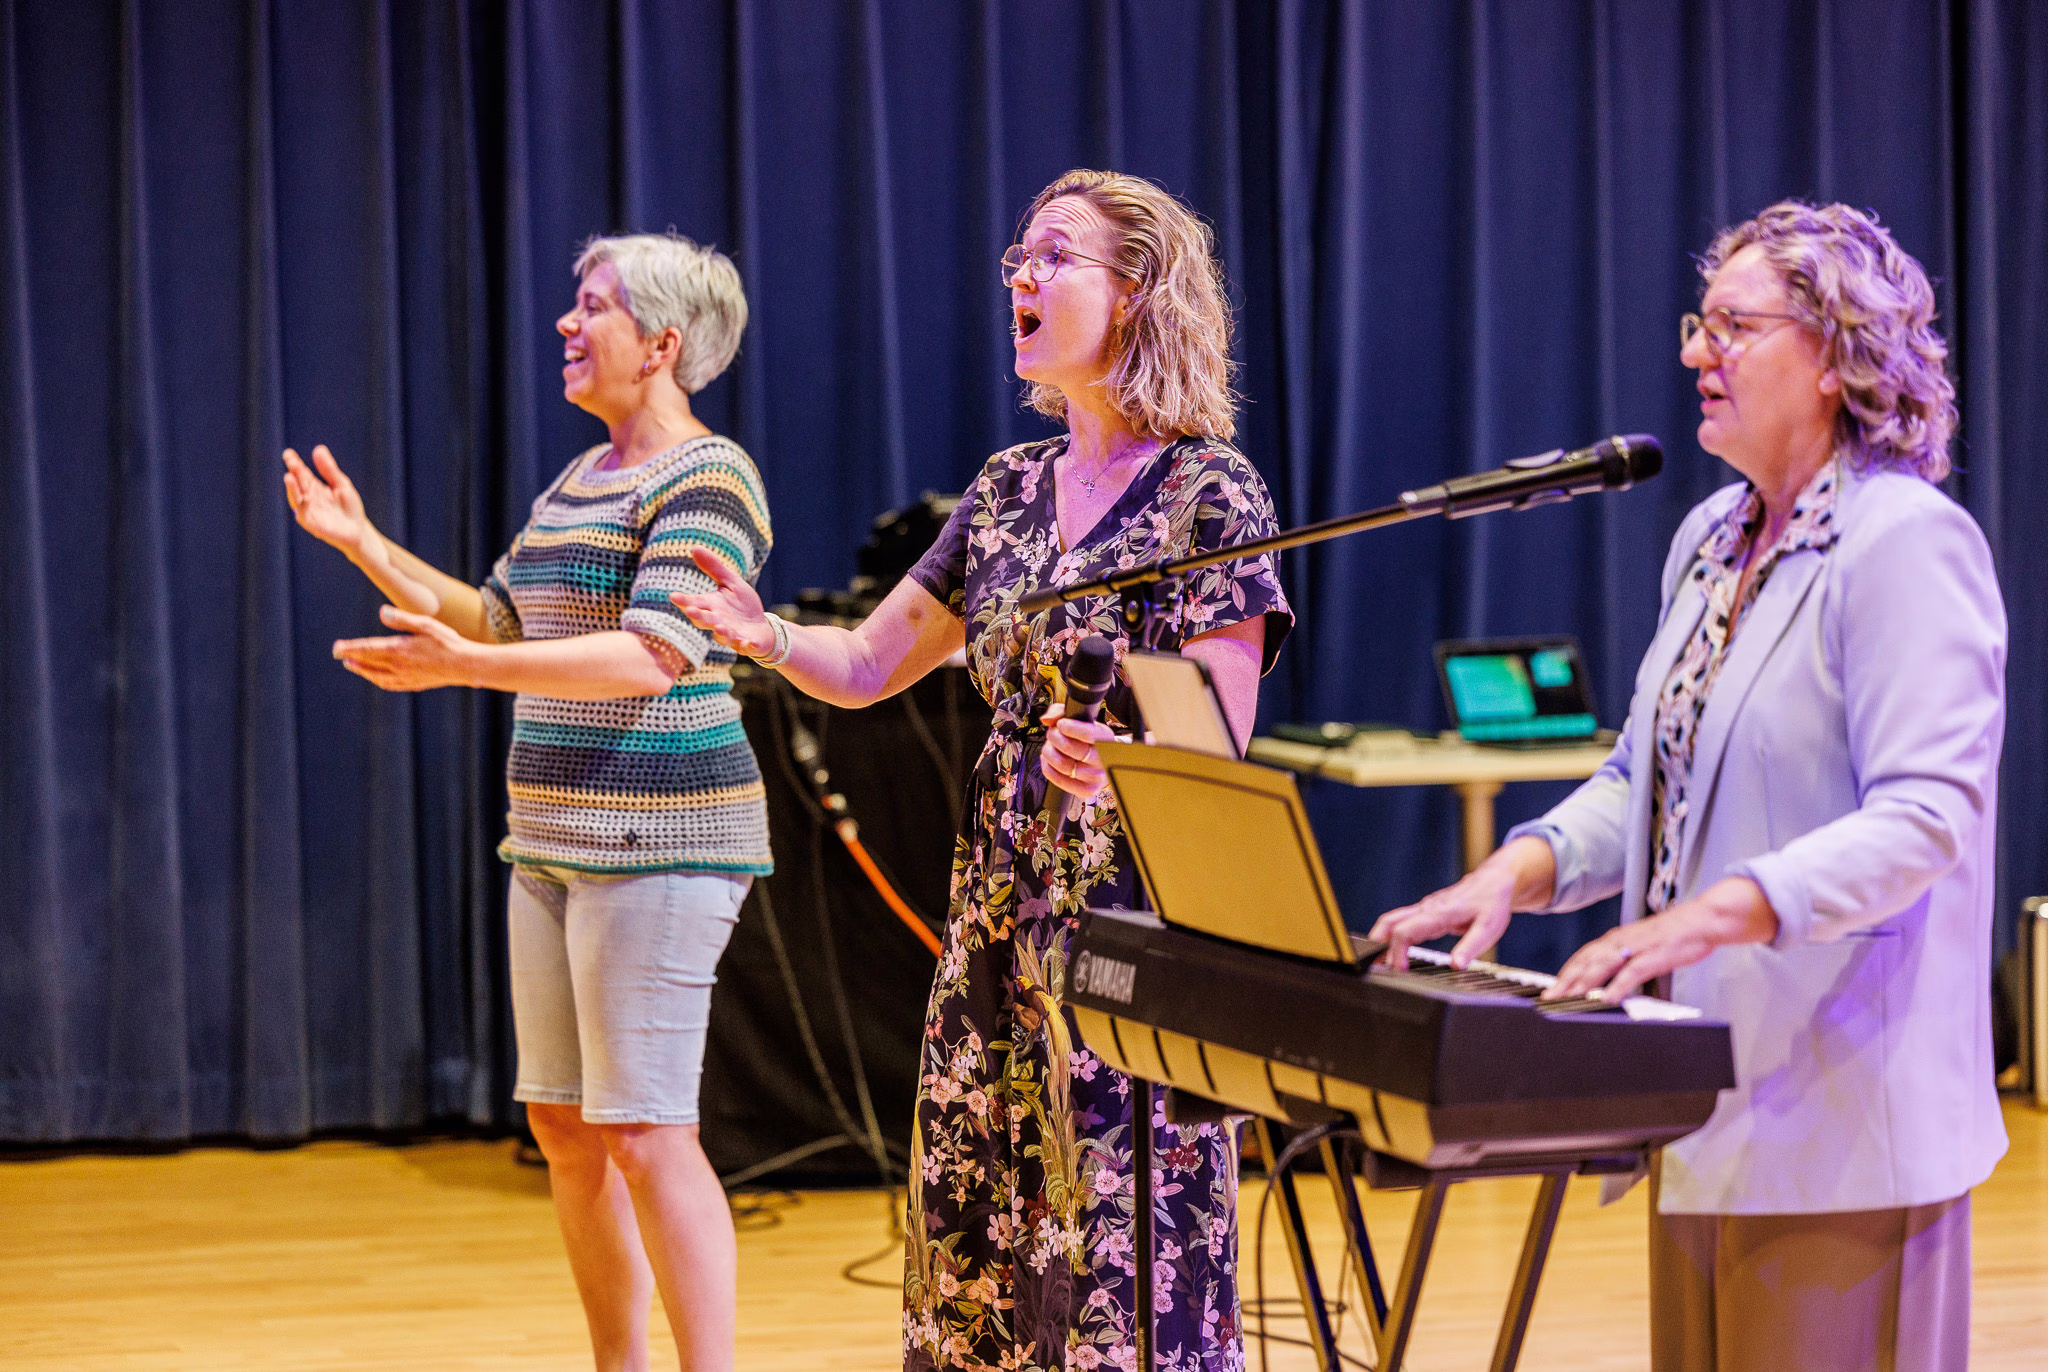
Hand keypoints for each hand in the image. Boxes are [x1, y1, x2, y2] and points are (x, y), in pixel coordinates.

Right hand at [283, 445, 377, 562]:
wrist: (358, 531)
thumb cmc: (349, 508)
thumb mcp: (341, 484)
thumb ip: (329, 469)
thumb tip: (318, 449)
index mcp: (314, 488)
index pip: (302, 473)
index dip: (295, 463)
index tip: (288, 453)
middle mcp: (308, 498)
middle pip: (298, 483)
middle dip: (293, 472)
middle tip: (289, 459)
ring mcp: (309, 511)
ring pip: (296, 499)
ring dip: (292, 489)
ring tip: (289, 477)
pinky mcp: (312, 524)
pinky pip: (304, 515)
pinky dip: (303, 507)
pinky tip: (305, 497)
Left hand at [332, 605, 478, 691]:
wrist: (466, 665)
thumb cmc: (448, 641)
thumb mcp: (426, 624)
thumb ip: (403, 619)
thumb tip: (382, 612)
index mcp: (400, 650)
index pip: (368, 649)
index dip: (350, 648)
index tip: (336, 648)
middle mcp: (399, 666)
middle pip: (368, 662)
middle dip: (351, 657)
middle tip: (337, 653)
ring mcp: (406, 677)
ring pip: (376, 675)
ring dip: (362, 670)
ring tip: (351, 665)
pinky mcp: (414, 684)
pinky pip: (390, 684)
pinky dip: (378, 680)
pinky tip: (375, 678)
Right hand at [670, 548, 774, 657]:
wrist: (762, 628)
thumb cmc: (743, 606)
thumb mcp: (731, 583)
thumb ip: (714, 569)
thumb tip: (695, 548)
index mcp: (712, 607)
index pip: (695, 603)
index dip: (684, 601)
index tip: (674, 596)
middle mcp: (718, 623)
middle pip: (705, 622)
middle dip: (699, 617)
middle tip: (692, 611)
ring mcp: (732, 635)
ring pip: (722, 637)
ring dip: (720, 633)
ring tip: (720, 627)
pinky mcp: (747, 644)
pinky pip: (745, 646)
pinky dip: (745, 645)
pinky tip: (746, 642)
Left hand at [1040, 702, 1115, 801]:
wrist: (1096, 761)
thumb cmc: (1083, 738)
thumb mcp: (1077, 718)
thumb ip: (1060, 712)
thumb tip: (1047, 720)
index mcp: (1105, 738)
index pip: (1089, 734)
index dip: (1071, 728)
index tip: (1061, 724)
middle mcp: (1104, 759)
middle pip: (1071, 749)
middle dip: (1055, 738)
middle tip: (1052, 734)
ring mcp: (1096, 777)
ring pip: (1063, 765)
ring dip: (1049, 753)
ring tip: (1050, 747)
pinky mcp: (1086, 790)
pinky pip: (1059, 780)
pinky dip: (1048, 769)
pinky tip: (1049, 761)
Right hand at [1369, 862, 1518, 971]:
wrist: (1494, 882)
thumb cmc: (1491, 904)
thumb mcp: (1487, 929)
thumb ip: (1470, 948)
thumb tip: (1455, 966)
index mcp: (1438, 914)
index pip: (1404, 932)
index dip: (1396, 952)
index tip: (1399, 970)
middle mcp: (1426, 909)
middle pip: (1389, 924)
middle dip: (1379, 946)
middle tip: (1379, 968)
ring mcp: (1424, 908)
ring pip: (1392, 920)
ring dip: (1382, 939)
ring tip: (1378, 961)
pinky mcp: (1426, 910)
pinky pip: (1401, 920)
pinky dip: (1391, 934)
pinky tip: (1393, 948)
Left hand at [1546, 877, 1775, 1002]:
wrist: (1702, 921)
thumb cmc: (1673, 936)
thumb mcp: (1641, 946)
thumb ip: (1624, 961)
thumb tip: (1608, 981)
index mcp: (1616, 939)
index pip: (1583, 956)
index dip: (1565, 972)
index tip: (1550, 988)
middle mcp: (1620, 940)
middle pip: (1585, 962)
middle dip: (1565, 980)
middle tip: (1549, 998)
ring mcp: (1636, 947)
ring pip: (1602, 965)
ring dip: (1583, 983)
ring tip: (1569, 999)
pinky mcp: (1654, 955)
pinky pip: (1631, 973)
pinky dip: (1617, 986)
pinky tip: (1607, 999)